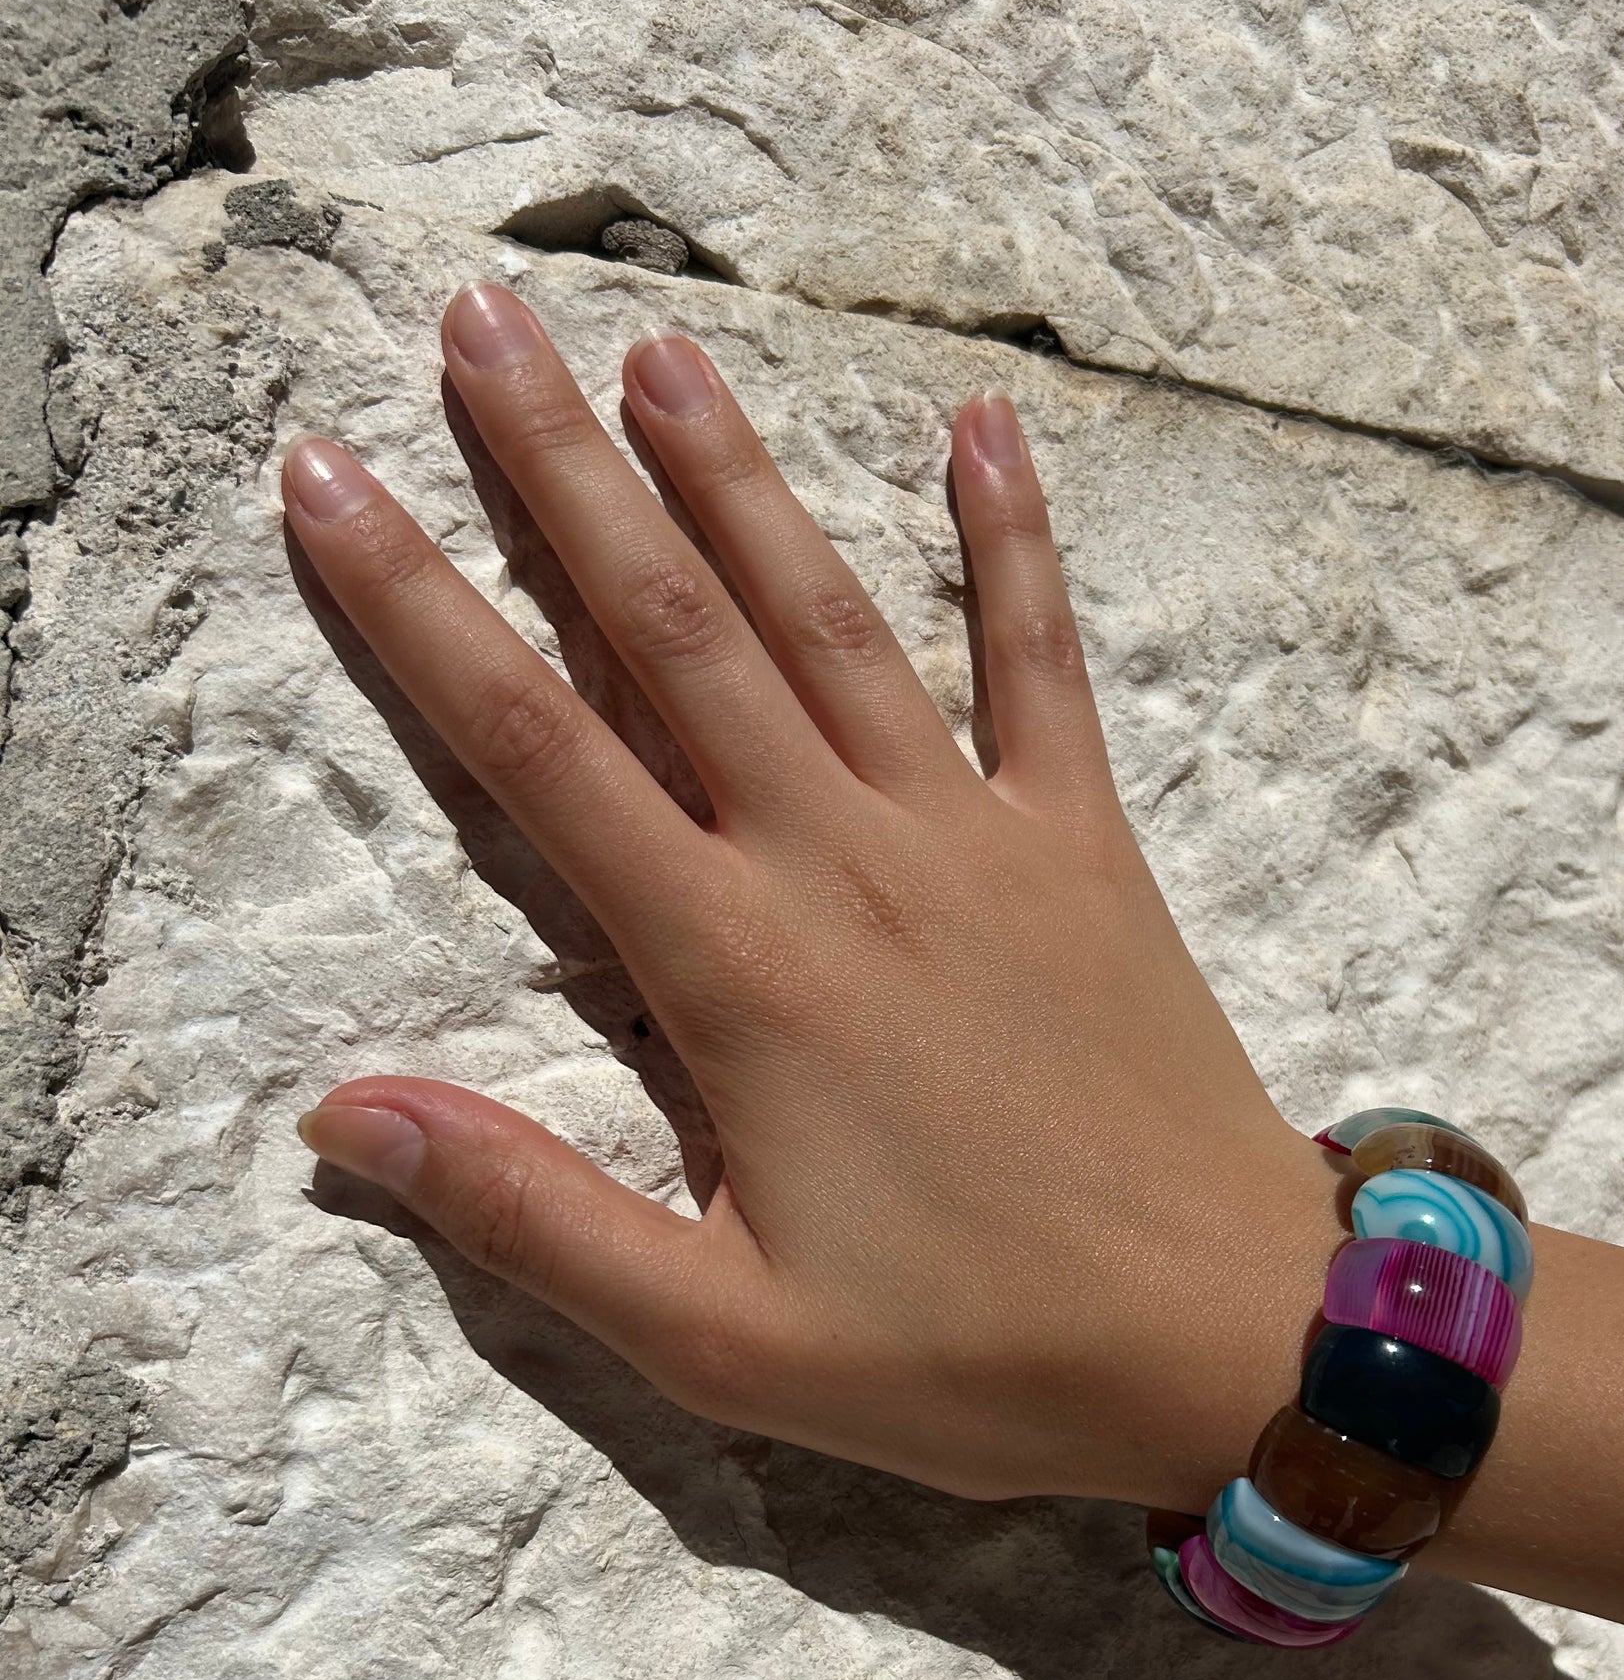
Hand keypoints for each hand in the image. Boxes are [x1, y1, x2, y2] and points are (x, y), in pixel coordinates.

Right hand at [286, 285, 1334, 1508]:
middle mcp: (845, 861)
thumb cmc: (979, 1357)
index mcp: (738, 972)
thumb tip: (344, 1113)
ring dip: (736, 477)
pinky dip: (1012, 544)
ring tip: (658, 348)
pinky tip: (980, 429)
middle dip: (561, 470)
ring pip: (829, 617)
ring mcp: (977, 836)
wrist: (1233, 1335)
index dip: (417, 610)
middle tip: (481, 322)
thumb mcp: (726, 1339)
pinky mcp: (1087, 849)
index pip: (538, 752)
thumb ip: (533, 1217)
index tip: (333, 481)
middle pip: (671, 630)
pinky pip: (1041, 665)